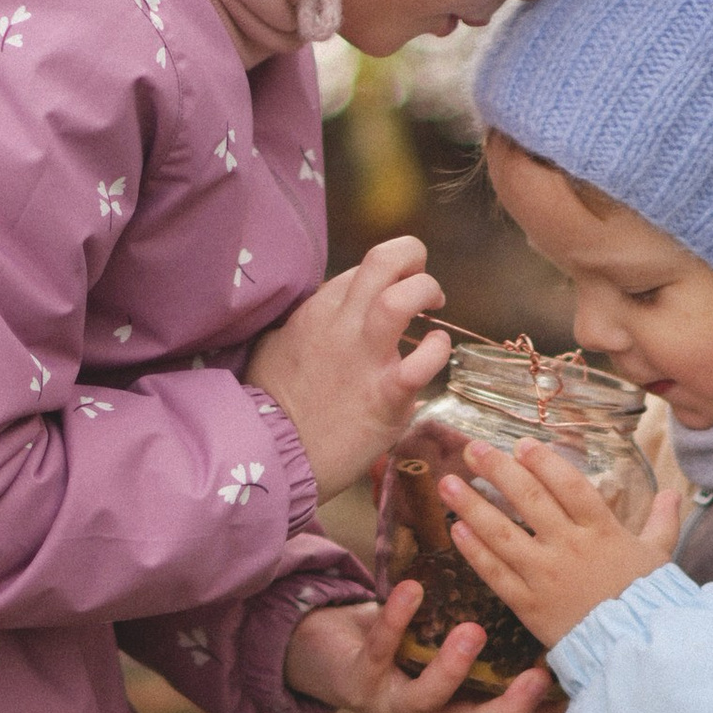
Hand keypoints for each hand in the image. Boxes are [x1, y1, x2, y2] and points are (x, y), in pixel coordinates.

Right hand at [247, 234, 448, 501]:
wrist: (276, 456)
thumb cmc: (272, 406)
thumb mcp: (274, 347)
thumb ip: (301, 325)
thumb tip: (316, 318)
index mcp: (316, 311)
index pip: (361, 270)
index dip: (384, 275)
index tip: (392, 291)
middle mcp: (341, 324)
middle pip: (383, 260)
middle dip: (412, 257)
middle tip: (422, 281)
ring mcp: (365, 357)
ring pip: (402, 298)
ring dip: (426, 291)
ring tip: (434, 307)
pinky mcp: (386, 395)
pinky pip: (423, 360)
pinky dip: (439, 349)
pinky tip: (438, 350)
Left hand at [285, 588, 555, 712]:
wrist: (331, 655)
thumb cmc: (404, 647)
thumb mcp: (446, 646)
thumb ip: (490, 636)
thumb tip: (548, 606)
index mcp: (456, 712)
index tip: (574, 698)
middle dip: (508, 705)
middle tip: (538, 678)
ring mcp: (391, 704)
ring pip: (424, 695)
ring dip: (451, 667)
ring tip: (474, 632)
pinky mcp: (357, 678)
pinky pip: (380, 648)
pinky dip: (396, 618)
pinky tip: (412, 589)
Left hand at [442, 438, 685, 651]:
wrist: (633, 650)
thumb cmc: (648, 601)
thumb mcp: (660, 556)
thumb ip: (662, 522)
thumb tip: (674, 493)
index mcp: (602, 531)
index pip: (569, 485)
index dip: (544, 462)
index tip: (522, 443)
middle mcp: (570, 547)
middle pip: (529, 501)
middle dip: (498, 471)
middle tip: (473, 449)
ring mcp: (545, 575)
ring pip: (502, 534)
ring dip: (472, 506)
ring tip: (449, 483)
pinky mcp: (528, 604)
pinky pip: (495, 573)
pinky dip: (474, 551)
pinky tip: (457, 529)